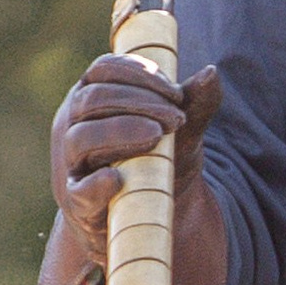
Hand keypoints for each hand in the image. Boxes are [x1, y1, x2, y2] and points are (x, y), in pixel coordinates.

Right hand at [50, 55, 222, 264]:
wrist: (141, 214)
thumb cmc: (155, 160)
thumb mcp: (178, 129)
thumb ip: (193, 103)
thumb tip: (212, 73)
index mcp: (93, 99)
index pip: (103, 70)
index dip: (138, 73)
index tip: (176, 91)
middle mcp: (75, 125)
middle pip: (93, 99)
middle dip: (138, 101)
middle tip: (177, 118)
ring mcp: (73, 163)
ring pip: (81, 138)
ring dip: (121, 131)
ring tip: (157, 135)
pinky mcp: (79, 201)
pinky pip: (79, 191)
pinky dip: (96, 185)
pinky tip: (117, 178)